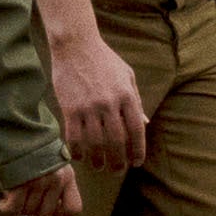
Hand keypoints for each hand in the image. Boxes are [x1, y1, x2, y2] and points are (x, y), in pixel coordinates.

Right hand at [49, 17, 149, 174]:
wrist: (75, 45)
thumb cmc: (104, 60)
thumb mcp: (127, 76)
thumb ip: (136, 100)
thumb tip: (145, 123)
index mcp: (126, 95)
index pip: (136, 130)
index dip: (137, 150)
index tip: (136, 162)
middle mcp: (109, 103)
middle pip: (116, 141)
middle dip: (118, 161)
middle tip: (116, 170)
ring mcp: (89, 106)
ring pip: (95, 143)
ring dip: (98, 160)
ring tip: (99, 166)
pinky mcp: (70, 108)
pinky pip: (74, 137)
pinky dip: (78, 151)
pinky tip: (80, 156)